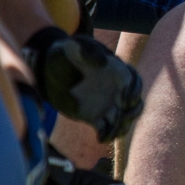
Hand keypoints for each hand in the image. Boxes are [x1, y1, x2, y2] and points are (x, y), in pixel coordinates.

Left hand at [23, 26, 142, 142]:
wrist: (49, 69)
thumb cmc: (65, 53)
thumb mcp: (74, 47)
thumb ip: (88, 52)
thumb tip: (103, 62)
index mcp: (116, 71)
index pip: (134, 82)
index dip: (134, 92)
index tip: (124, 101)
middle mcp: (115, 89)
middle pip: (135, 103)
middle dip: (132, 112)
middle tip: (120, 118)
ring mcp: (106, 104)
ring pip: (124, 119)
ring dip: (123, 127)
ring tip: (112, 131)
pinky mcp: (95, 117)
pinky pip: (107, 129)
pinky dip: (107, 135)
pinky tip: (100, 137)